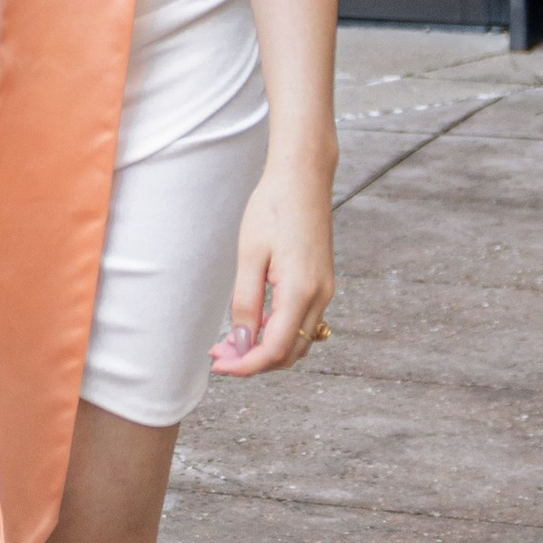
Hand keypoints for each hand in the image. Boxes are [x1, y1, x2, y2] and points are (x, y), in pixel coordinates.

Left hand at [209, 157, 334, 378]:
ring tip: (232, 341)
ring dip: (266, 349)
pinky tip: (254, 321)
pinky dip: (279, 333)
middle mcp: (320, 297)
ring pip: (298, 342)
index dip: (245, 364)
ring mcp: (325, 292)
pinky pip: (302, 324)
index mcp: (300, 291)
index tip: (218, 365)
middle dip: (253, 362)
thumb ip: (245, 302)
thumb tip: (240, 342)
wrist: (303, 178)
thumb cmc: (272, 208)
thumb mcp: (249, 255)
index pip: (274, 349)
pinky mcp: (322, 284)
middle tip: (219, 353)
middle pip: (288, 354)